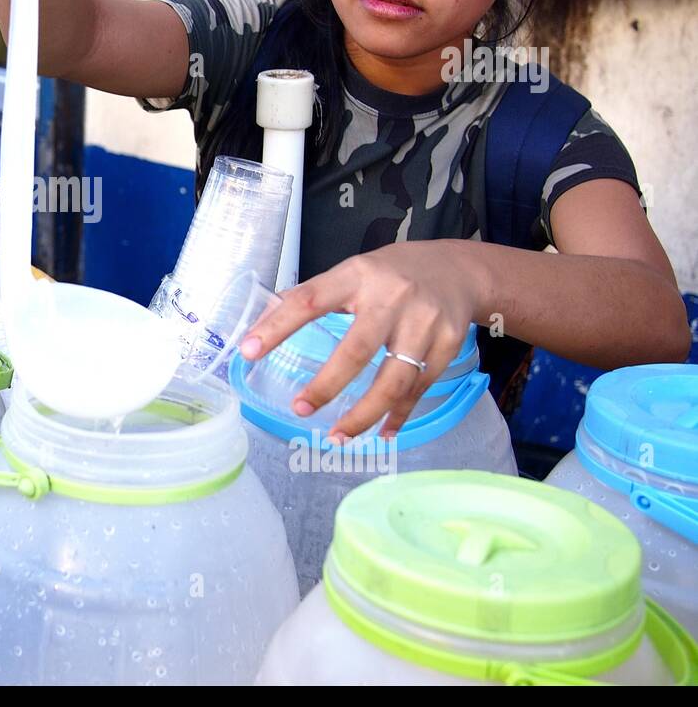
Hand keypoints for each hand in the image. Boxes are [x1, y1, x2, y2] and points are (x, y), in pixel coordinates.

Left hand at [238, 241, 482, 439]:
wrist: (459, 270)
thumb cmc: (392, 274)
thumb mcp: (352, 271)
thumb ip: (313, 296)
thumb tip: (262, 322)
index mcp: (356, 276)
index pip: (309, 301)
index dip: (276, 327)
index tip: (248, 352)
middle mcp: (391, 298)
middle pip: (356, 351)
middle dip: (326, 386)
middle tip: (300, 409)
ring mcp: (423, 323)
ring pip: (393, 380)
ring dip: (363, 414)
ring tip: (337, 436)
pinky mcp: (447, 345)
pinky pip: (418, 389)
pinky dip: (398, 415)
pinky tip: (381, 432)